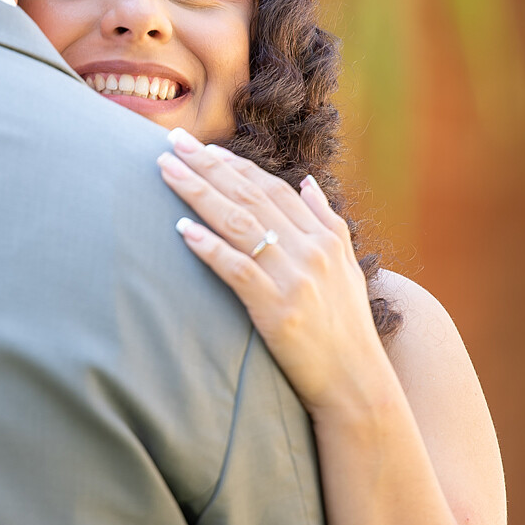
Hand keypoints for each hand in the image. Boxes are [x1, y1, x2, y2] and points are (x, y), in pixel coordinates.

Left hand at [158, 128, 395, 419]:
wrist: (357, 383)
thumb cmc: (347, 328)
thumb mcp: (347, 268)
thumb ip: (328, 221)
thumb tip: (308, 181)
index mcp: (324, 237)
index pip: (273, 189)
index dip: (235, 166)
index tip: (203, 148)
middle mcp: (311, 251)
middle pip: (250, 197)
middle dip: (208, 165)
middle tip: (172, 141)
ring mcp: (296, 279)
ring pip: (240, 224)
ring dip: (199, 193)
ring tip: (166, 170)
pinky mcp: (279, 310)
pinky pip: (238, 269)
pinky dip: (209, 247)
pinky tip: (182, 229)